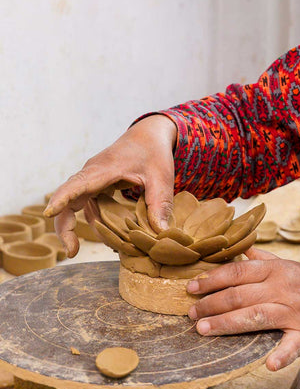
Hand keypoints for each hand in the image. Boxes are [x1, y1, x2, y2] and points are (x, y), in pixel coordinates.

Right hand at [44, 115, 177, 257]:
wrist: (149, 136)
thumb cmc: (153, 152)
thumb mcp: (161, 177)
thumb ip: (160, 203)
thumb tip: (161, 233)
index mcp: (104, 169)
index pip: (77, 184)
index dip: (61, 198)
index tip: (49, 213)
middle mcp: (91, 175)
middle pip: (68, 201)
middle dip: (65, 227)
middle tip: (72, 252)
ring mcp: (91, 181)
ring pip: (79, 208)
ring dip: (89, 227)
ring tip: (112, 247)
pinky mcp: (96, 186)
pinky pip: (89, 206)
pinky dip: (98, 222)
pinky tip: (113, 236)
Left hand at [187, 247, 299, 370]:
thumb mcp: (291, 265)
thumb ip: (265, 259)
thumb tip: (243, 250)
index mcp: (277, 270)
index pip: (238, 271)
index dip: (213, 279)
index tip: (192, 287)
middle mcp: (282, 288)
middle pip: (240, 295)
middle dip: (211, 304)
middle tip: (190, 313)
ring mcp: (294, 312)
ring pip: (255, 316)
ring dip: (227, 323)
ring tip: (203, 330)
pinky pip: (292, 345)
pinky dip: (282, 355)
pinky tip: (269, 364)